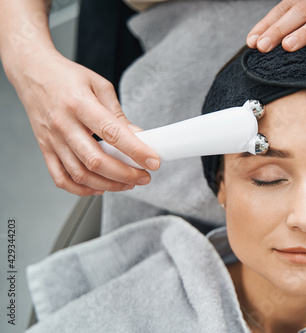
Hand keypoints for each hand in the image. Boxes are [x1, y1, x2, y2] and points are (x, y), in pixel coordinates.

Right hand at [8, 49, 160, 195]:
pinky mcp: (45, 149)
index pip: (112, 133)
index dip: (136, 151)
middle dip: (125, 174)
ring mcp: (52, 139)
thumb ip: (118, 115)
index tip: (153, 161)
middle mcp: (63, 124)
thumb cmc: (66, 76)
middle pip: (96, 160)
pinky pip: (60, 178)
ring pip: (80, 174)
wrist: (32, 71)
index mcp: (80, 104)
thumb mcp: (99, 86)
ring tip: (127, 184)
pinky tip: (99, 187)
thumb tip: (139, 137)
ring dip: (108, 185)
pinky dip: (81, 189)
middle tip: (144, 177)